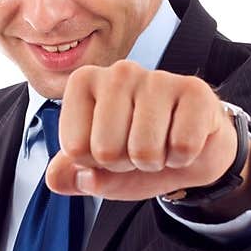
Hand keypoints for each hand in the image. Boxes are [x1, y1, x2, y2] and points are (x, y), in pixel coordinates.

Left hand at [43, 60, 237, 200]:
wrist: (193, 149)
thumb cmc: (139, 150)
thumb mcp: (99, 170)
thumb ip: (72, 175)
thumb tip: (56, 178)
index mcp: (84, 82)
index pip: (75, 148)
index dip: (95, 163)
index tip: (111, 149)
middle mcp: (118, 72)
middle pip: (106, 151)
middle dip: (125, 164)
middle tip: (138, 149)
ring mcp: (158, 77)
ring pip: (144, 151)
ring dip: (155, 163)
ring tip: (161, 145)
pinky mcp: (195, 90)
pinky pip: (182, 147)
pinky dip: (183, 158)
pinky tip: (183, 141)